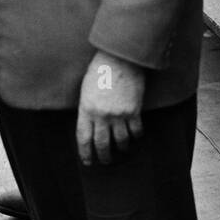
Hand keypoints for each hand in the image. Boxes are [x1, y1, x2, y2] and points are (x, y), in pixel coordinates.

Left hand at [75, 51, 145, 165]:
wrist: (120, 57)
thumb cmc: (101, 69)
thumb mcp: (86, 88)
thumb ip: (88, 108)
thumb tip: (92, 124)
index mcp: (86, 108)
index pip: (83, 137)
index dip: (85, 152)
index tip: (87, 161)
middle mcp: (101, 115)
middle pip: (102, 144)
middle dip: (104, 156)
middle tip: (105, 162)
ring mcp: (118, 114)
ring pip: (121, 141)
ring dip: (122, 148)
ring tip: (122, 151)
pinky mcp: (133, 111)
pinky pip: (136, 131)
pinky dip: (136, 136)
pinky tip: (135, 137)